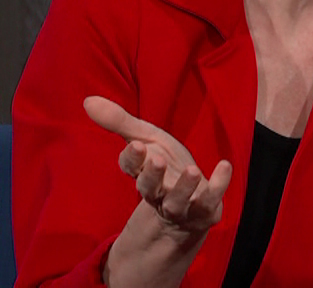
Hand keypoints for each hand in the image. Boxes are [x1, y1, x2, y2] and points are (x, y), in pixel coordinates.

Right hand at [83, 96, 233, 235]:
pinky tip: (224, 166)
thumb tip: (87, 100)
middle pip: (149, 189)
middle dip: (152, 176)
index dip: (133, 159)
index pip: (131, 168)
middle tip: (156, 159)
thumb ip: (119, 122)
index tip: (137, 146)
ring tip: (191, 170)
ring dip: (183, 187)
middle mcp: (158, 193)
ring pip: (177, 202)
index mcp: (142, 173)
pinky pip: (209, 202)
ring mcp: (181, 206)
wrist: (189, 207)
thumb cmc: (165, 167)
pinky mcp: (204, 212)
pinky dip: (218, 186)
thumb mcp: (145, 140)